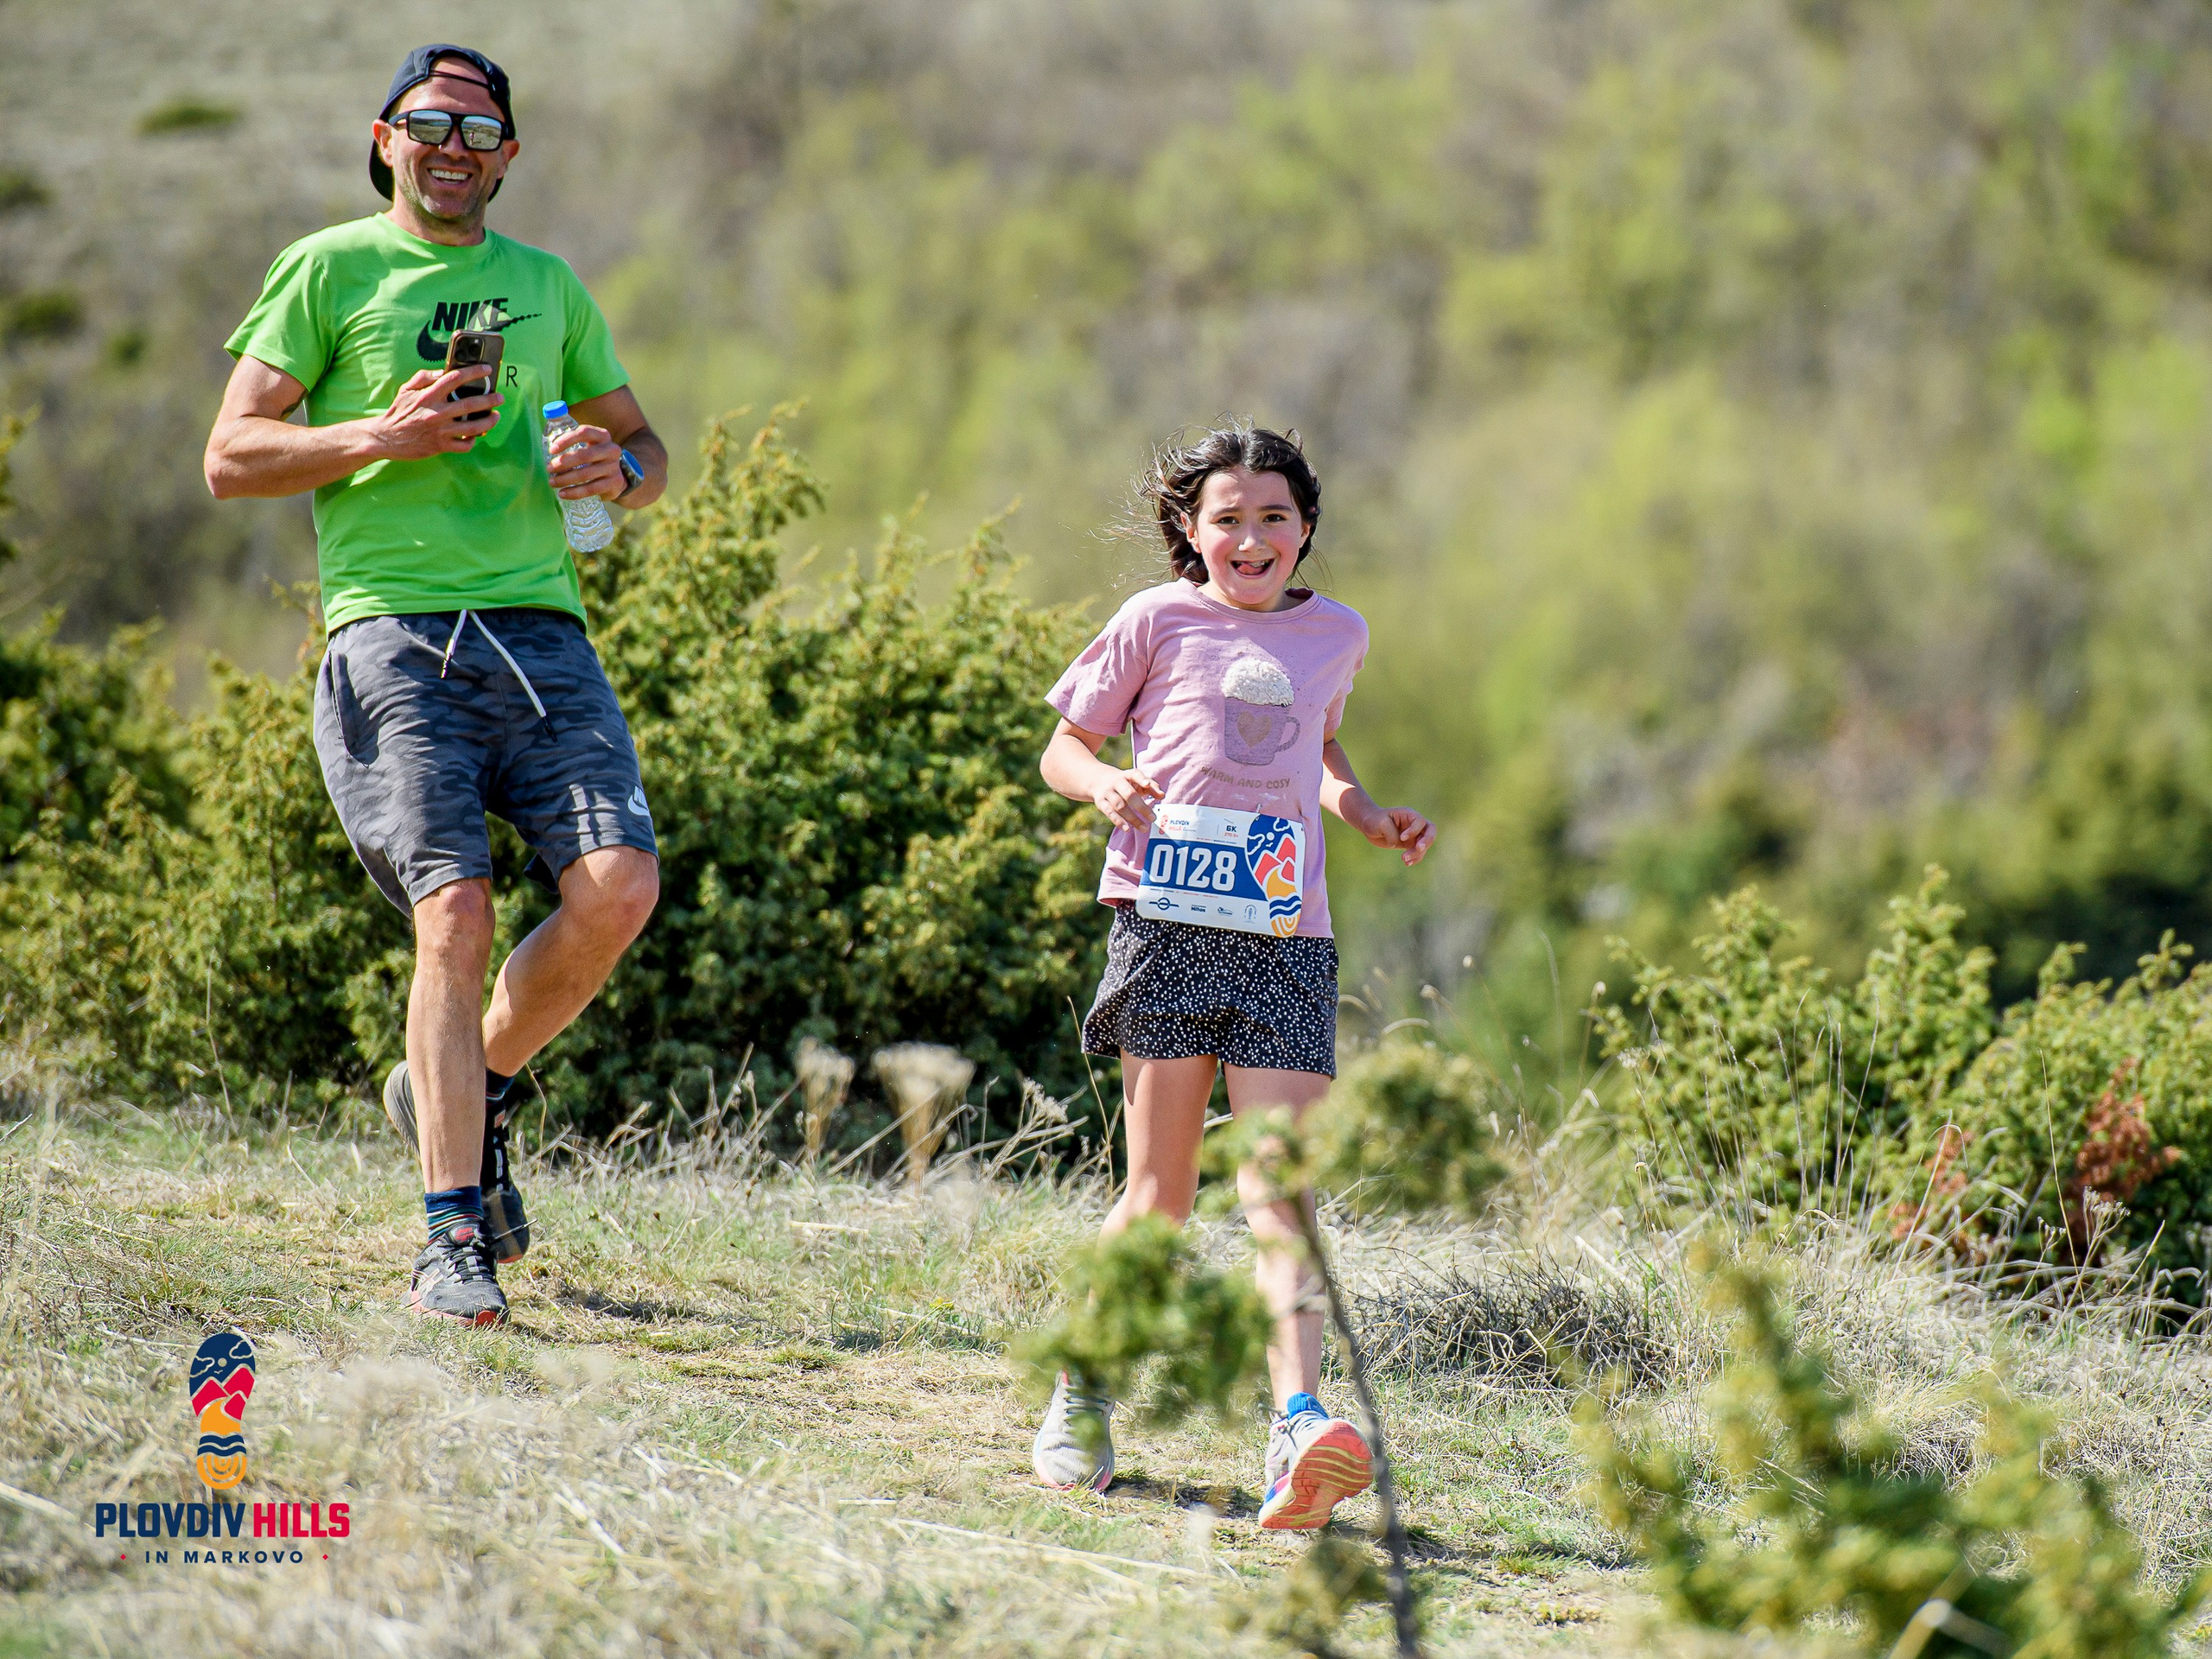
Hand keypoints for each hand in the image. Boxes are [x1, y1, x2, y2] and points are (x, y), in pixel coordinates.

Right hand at [366, 368, 503, 459]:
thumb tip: (444, 371)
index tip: (487, 370)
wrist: (386, 437)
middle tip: (499, 397)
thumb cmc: (399, 411)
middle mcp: (436, 413)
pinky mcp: (441, 447)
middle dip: (489, 399)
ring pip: (473, 427)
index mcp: (428, 396)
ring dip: (489, 421)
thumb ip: (424, 377)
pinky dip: (473, 440)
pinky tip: (477, 434)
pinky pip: (464, 445)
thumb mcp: (406, 389)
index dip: (473, 372)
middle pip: (470, 404)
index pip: (454, 379)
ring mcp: (440, 431)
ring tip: (496, 415)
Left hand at [547, 419, 626, 500]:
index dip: (566, 440)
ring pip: (586, 474)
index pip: (584, 432)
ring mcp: (614, 467)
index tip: (551, 450)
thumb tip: (547, 440)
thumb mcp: (589, 445)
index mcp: (602, 436)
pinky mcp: (614, 483)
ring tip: (552, 482)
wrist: (616, 476)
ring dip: (565, 479)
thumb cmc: (594, 458)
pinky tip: (562, 493)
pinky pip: (591, 489)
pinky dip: (574, 492)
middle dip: (564, 462)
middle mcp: (611, 450)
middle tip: (549, 468)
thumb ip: (572, 439)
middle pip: (585, 455)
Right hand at [1092, 767, 1162, 830]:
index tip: (1147, 785)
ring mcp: (1107, 792)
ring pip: (1120, 806)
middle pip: (1129, 794)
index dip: (1141, 779)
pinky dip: (1119, 821)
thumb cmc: (1124, 782)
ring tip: (1144, 828)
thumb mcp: (1136, 781)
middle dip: (1141, 807)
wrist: (1097, 779)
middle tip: (1153, 818)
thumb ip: (1151, 787)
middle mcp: (1116, 782)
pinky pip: (1110, 813)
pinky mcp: (1101, 802)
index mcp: (1127, 775)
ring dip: (1133, 818)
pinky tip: (1127, 829)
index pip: (1135, 775)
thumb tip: (1162, 795)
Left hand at [1358, 804, 1435, 865]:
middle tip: (1419, 848)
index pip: (1420, 821)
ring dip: (1417, 853)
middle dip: (1427, 841)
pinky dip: (1415, 859)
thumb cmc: (1375, 820)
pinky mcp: (1410, 844)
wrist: (1369, 825)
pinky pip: (1418, 853)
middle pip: (1431, 831)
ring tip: (1403, 859)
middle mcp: (1414, 824)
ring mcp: (1414, 834)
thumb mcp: (1381, 824)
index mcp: (1409, 814)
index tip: (1402, 837)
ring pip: (1424, 845)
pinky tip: (1407, 863)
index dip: (1414, 831)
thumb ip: (1391, 833)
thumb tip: (1398, 844)